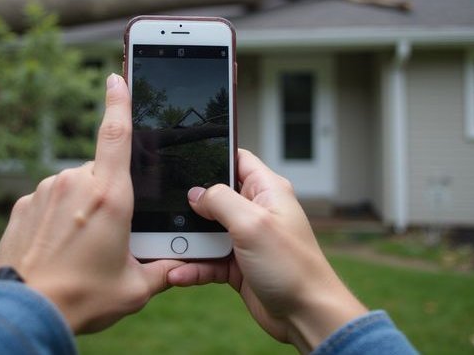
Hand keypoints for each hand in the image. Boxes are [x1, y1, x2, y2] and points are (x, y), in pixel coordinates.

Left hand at [0, 73, 182, 333]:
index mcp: (109, 196)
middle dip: (110, 195)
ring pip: (76, 187)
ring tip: (81, 249)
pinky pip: (51, 201)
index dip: (118, 101)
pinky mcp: (24, 204)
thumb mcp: (135, 288)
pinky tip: (59, 248)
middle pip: (102, 173)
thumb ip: (164, 267)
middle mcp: (74, 183)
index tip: (116, 77)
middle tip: (111, 235)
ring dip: (83, 208)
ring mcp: (45, 191)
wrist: (23, 311)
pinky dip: (59, 218)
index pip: (115, 134)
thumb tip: (181, 261)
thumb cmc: (82, 298)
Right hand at [167, 149, 367, 353]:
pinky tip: (179, 274)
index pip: (237, 160)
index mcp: (267, 190)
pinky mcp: (238, 265)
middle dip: (191, 207)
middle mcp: (256, 211)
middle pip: (214, 197)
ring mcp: (246, 239)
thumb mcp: (252, 224)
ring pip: (207, 232)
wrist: (306, 315)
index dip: (214, 158)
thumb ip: (220, 201)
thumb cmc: (292, 267)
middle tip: (168, 213)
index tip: (185, 163)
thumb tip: (195, 194)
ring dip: (188, 241)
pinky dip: (194, 266)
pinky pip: (208, 260)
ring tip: (168, 248)